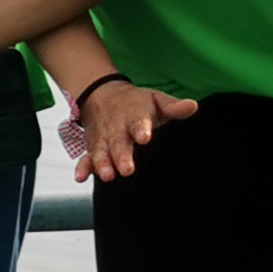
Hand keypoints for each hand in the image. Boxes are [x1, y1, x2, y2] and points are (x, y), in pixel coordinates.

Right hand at [64, 77, 197, 181]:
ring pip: (101, 152)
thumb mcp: (155, 99)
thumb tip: (192, 106)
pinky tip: (81, 177)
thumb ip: (173, 107)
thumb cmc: (136, 102)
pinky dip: (83, 167)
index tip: (144, 137)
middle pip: (119, 142)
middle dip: (121, 155)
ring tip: (108, 175)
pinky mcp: (93, 147)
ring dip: (103, 164)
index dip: (141, 129)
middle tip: (127, 168)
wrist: (102, 94)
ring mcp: (103, 139)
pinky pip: (86, 157)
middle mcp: (117, 129)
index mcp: (135, 115)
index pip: (138, 121)